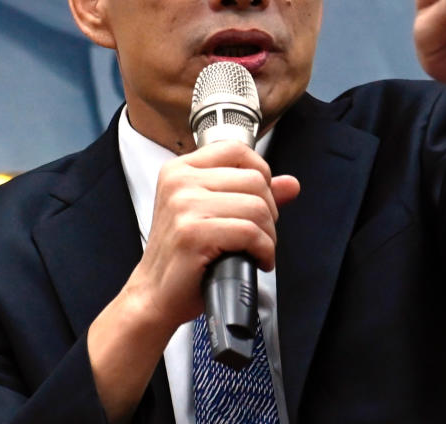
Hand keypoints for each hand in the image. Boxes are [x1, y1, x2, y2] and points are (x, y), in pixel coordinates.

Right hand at [126, 140, 299, 330]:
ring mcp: (183, 206)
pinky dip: (263, 251)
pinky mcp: (193, 233)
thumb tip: (291, 184)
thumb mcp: (213, 214)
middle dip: (269, 212)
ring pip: (257, 208)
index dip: (261, 174)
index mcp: (180, 170)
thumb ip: (251, 194)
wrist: (154, 294)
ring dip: (268, 236)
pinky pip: (250, 233)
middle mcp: (179, 182)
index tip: (260, 199)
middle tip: (259, 234)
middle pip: (254, 180)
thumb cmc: (182, 256)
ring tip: (257, 249)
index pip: (237, 150)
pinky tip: (256, 260)